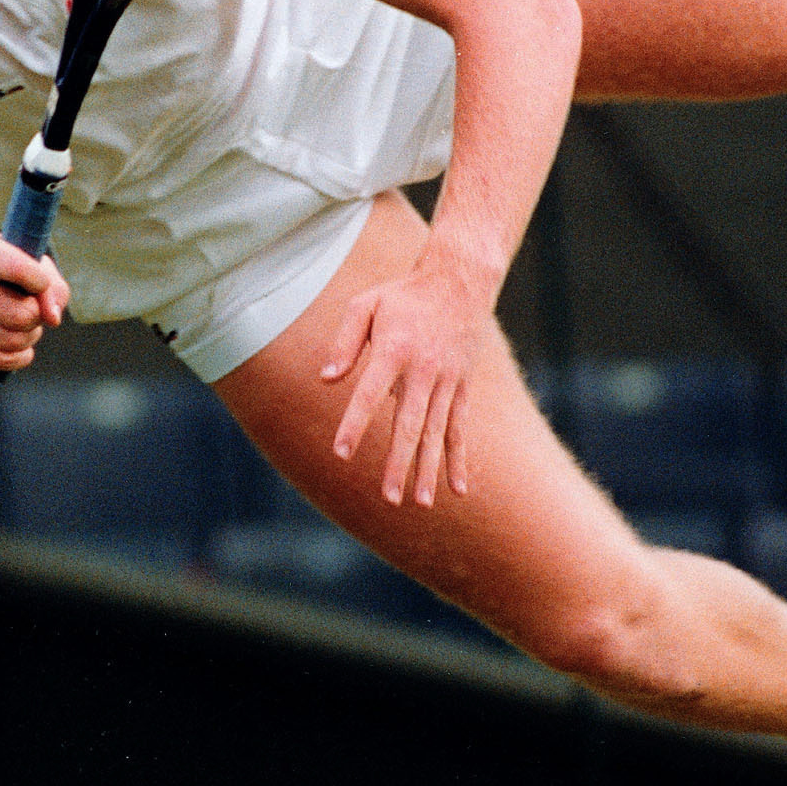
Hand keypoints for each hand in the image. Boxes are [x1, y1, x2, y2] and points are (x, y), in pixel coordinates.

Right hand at [0, 232, 70, 370]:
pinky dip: (18, 356)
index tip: (38, 284)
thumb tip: (52, 318)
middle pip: (22, 316)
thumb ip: (50, 283)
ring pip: (13, 341)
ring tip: (20, 326)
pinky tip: (14, 345)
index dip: (41, 284)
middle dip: (36, 317)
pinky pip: (1, 361)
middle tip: (30, 310)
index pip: (19, 270)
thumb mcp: (21, 260)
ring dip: (28, 337)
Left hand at [321, 259, 490, 505]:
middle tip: (388, 498)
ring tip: (420, 504)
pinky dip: (459, 460)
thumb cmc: (403, 295)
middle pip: (410, 424)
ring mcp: (447, 381)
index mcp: (394, 349)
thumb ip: (344, 341)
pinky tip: (458, 490)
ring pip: (437, 433)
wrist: (460, 281)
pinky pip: (460, 429)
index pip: (370, 393)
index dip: (355, 424)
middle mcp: (424, 370)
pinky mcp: (461, 387)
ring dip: (428, 470)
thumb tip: (325, 379)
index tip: (341, 453)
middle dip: (399, 463)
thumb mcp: (366, 304)